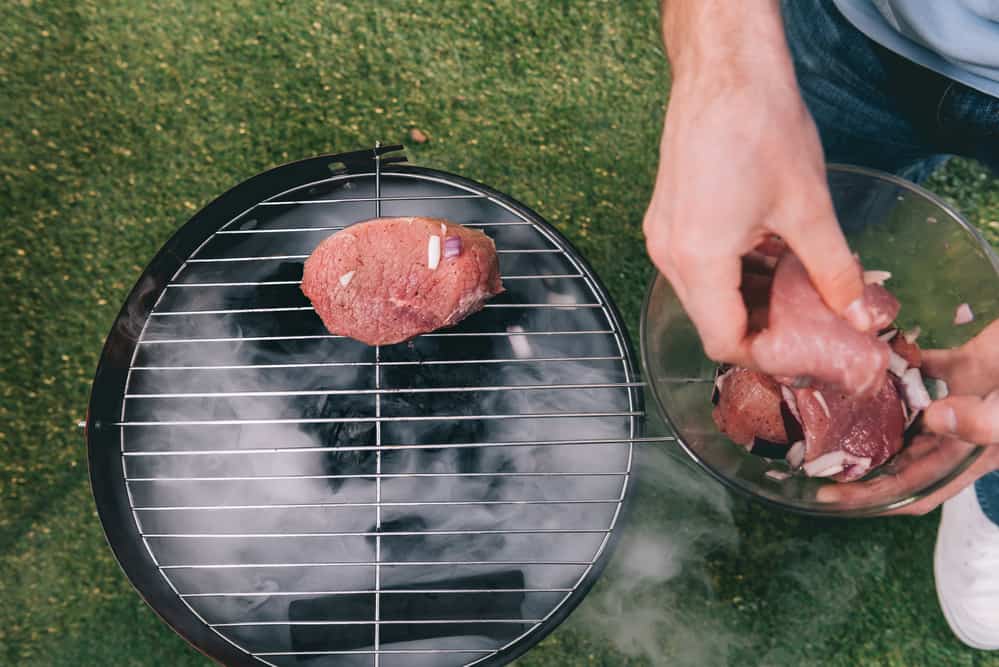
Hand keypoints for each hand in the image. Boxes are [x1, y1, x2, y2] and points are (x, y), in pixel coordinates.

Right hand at [644, 0, 868, 365]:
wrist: (722, 69)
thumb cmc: (759, 126)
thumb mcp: (808, 206)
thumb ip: (833, 271)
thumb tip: (858, 313)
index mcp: (698, 260)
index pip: (724, 340)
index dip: (767, 355)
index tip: (806, 350)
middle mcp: (668, 255)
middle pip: (711, 321)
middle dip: (761, 329)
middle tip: (810, 323)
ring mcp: (662, 235)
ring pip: (703, 295)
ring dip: (747, 300)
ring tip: (795, 287)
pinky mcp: (666, 218)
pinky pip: (696, 266)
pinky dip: (731, 273)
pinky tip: (767, 255)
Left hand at [818, 318, 998, 514]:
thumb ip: (982, 424)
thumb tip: (932, 420)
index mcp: (977, 458)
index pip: (917, 491)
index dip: (874, 500)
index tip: (827, 496)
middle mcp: (963, 434)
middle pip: (901, 454)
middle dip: (859, 456)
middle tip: (810, 448)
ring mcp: (963, 398)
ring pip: (906, 411)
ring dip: (871, 410)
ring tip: (824, 406)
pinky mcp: (966, 364)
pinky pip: (921, 367)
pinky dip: (896, 362)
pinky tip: (864, 357)